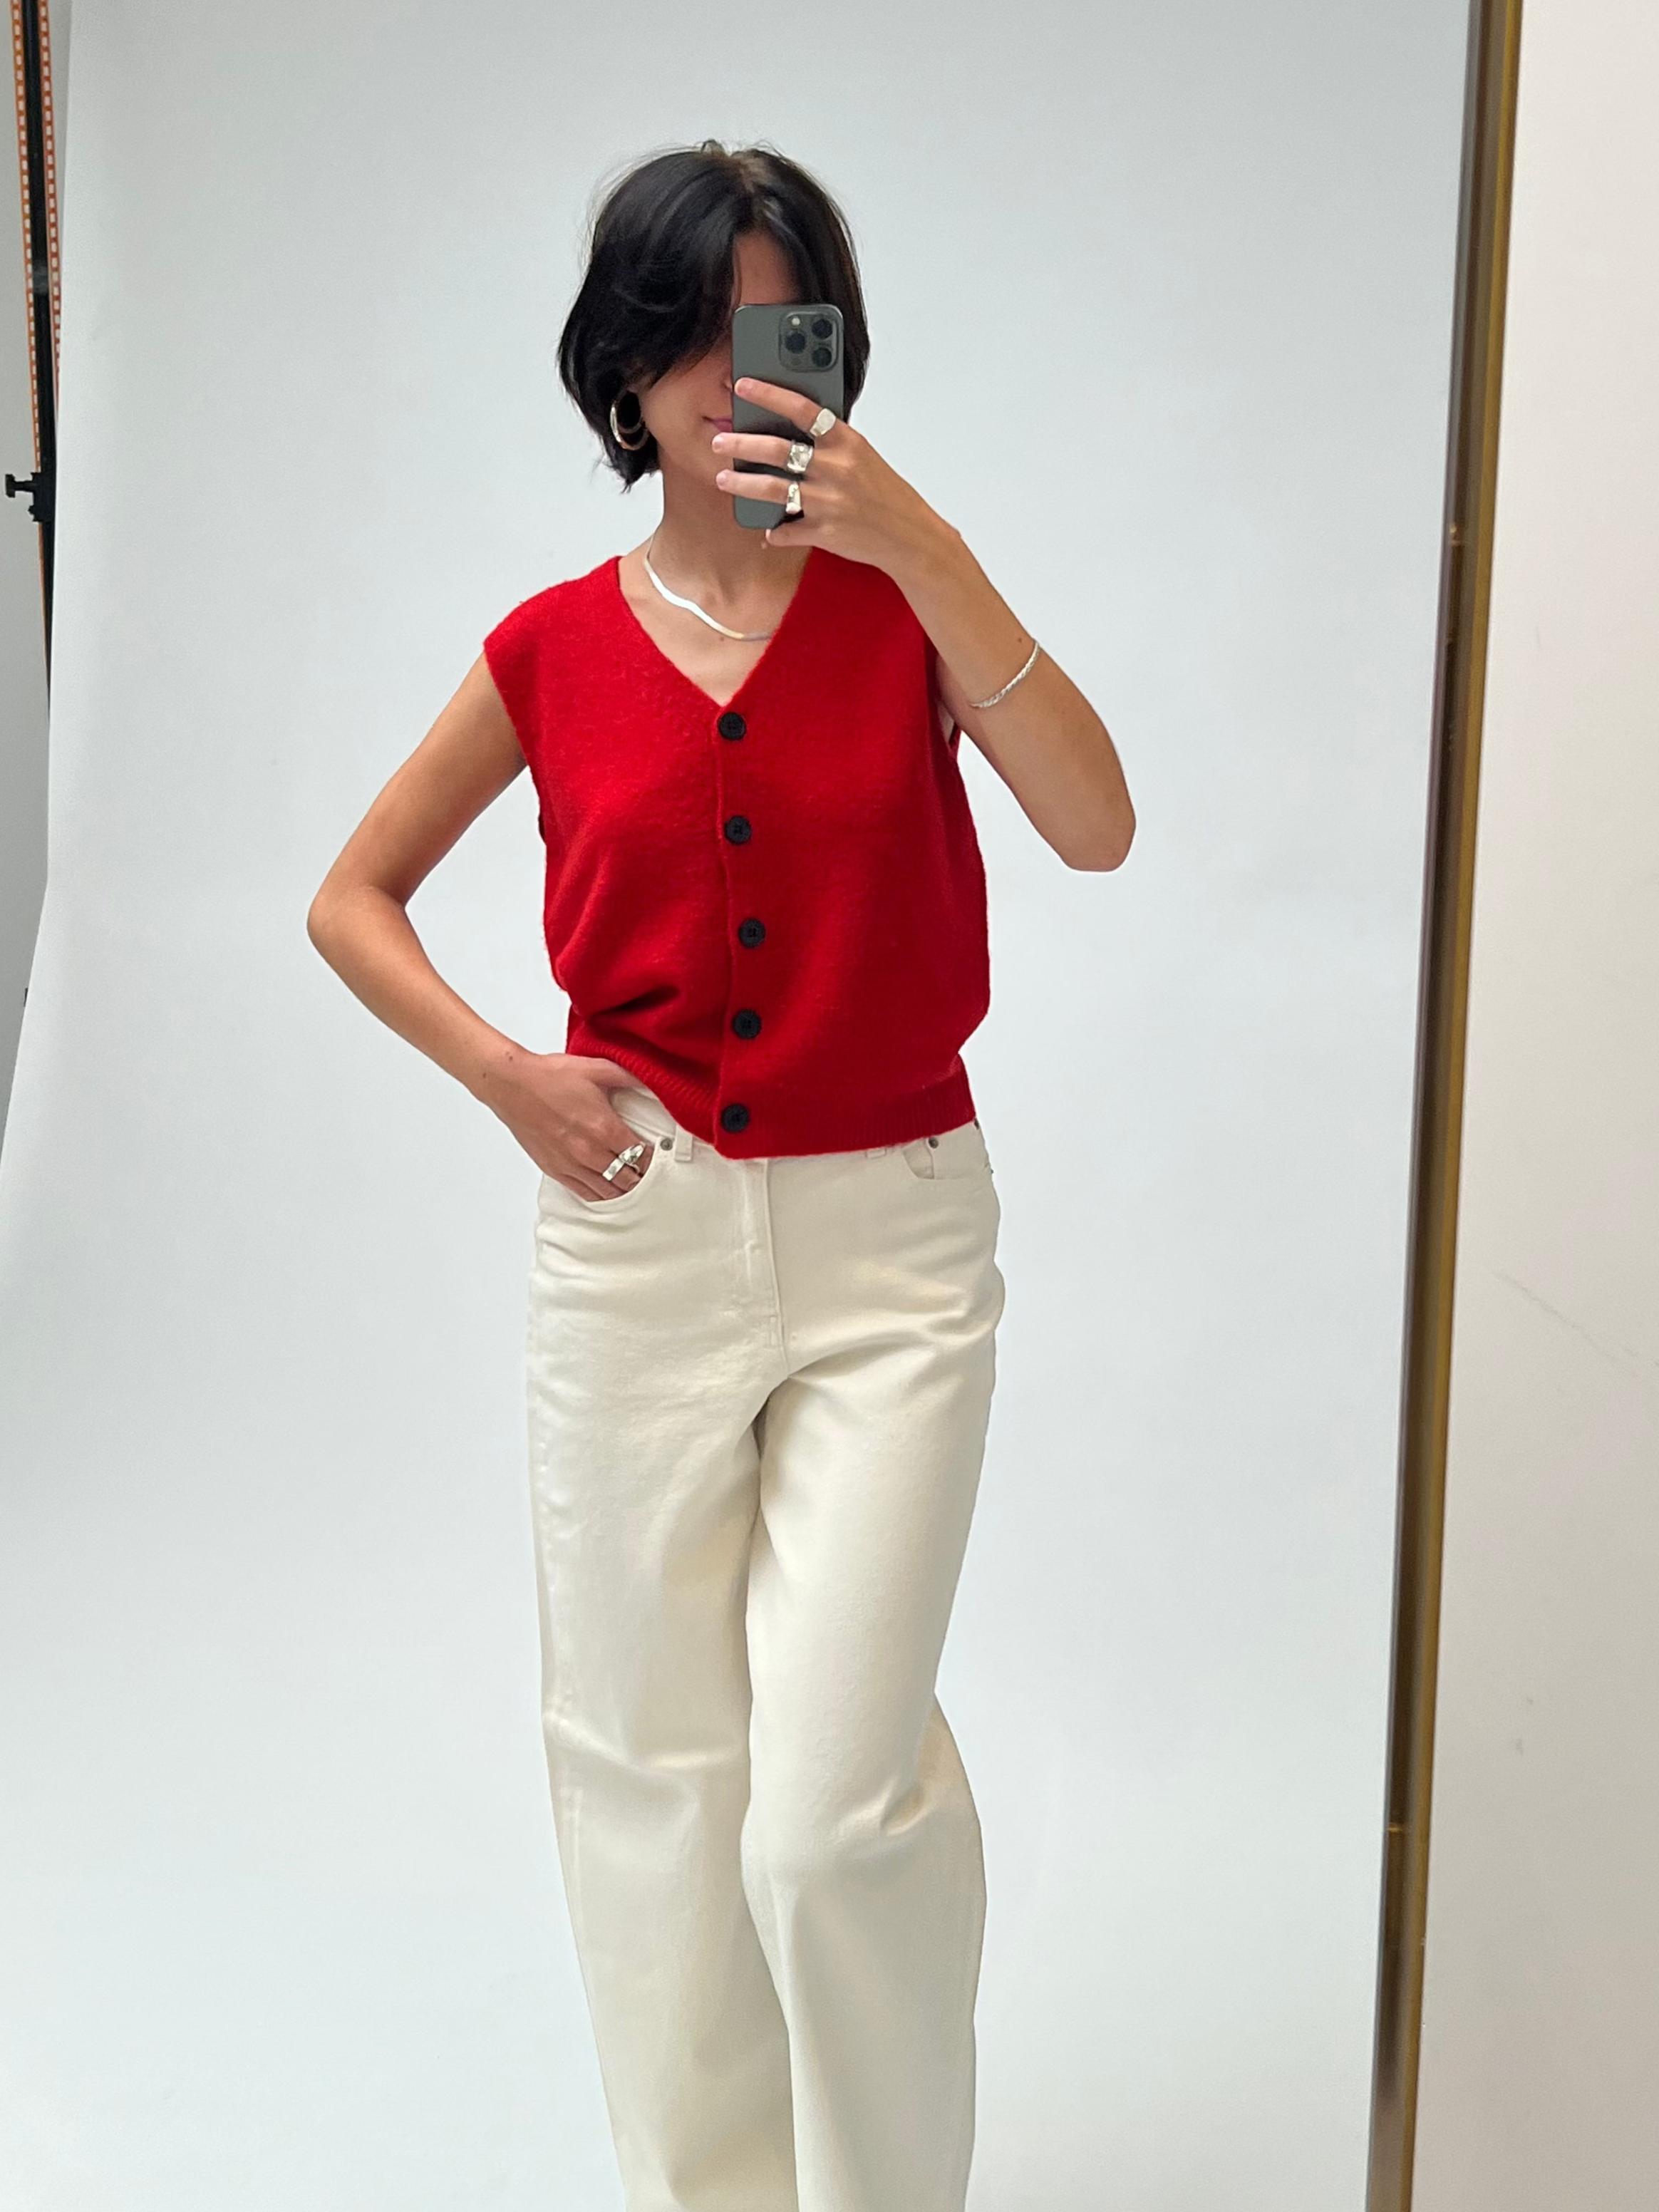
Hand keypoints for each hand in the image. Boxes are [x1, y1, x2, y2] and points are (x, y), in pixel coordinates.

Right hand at [478, 1050, 656, 1201]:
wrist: (512, 1084)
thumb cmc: (550, 1076)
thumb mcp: (597, 1069)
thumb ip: (630, 1077)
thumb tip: (654, 1079)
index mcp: (604, 1128)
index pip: (640, 1156)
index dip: (652, 1157)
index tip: (655, 1153)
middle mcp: (589, 1152)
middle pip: (627, 1179)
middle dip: (641, 1176)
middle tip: (647, 1170)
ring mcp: (571, 1164)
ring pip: (608, 1191)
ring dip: (623, 1188)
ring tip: (630, 1180)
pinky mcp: (555, 1169)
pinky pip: (584, 1193)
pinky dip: (600, 1193)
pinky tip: (607, 1188)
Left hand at [713, 378, 946, 573]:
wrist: (910, 536)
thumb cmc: (884, 493)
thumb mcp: (862, 456)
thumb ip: (829, 443)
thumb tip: (788, 431)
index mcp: (847, 442)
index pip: (803, 408)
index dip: (769, 394)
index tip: (743, 385)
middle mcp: (836, 468)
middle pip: (777, 449)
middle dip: (741, 444)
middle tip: (719, 441)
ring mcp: (828, 501)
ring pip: (772, 489)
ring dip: (742, 484)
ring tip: (723, 479)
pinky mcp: (824, 532)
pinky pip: (785, 531)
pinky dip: (772, 531)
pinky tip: (765, 530)